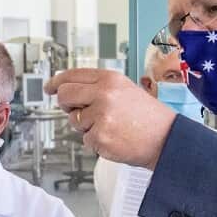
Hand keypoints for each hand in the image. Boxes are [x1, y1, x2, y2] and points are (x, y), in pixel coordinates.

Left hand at [46, 69, 176, 169]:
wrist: (166, 138)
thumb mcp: (125, 89)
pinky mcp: (100, 137)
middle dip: (66, 104)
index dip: (56, 82)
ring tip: (111, 125)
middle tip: (77, 110)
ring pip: (74, 121)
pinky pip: (85, 140)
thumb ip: (97, 87)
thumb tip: (68, 90)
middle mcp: (103, 94)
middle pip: (64, 95)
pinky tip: (114, 137)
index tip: (49, 87)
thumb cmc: (147, 116)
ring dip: (86, 126)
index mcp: (109, 79)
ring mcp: (101, 116)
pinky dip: (96, 142)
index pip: (72, 75)